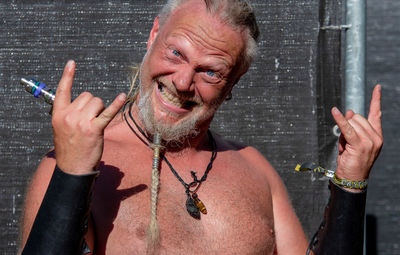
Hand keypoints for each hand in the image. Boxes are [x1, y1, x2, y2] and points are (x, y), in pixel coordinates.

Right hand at [52, 60, 125, 174]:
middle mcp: (68, 115)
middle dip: (93, 105)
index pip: (62, 90)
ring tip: (95, 124)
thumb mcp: (61, 128)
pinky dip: (116, 104)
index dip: (67, 76)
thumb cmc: (70, 148)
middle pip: (87, 96)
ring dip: (100, 110)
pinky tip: (122, 96)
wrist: (73, 167)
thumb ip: (69, 114)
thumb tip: (84, 104)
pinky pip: (107, 112)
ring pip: (97, 102)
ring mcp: (81, 122)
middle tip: (90, 121)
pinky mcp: (94, 129)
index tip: (71, 63)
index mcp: (58, 114)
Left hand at [331, 84, 382, 181]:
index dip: (376, 99)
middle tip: (347, 142)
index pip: (376, 113)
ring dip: (344, 131)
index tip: (377, 87)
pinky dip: (339, 119)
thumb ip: (352, 126)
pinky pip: (346, 128)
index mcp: (377, 135)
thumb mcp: (352, 141)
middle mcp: (376, 137)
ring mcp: (370, 141)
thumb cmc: (352, 160)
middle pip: (358, 117)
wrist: (353, 179)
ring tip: (346, 146)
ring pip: (352, 122)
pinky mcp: (359, 144)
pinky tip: (334, 111)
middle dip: (348, 125)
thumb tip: (350, 111)